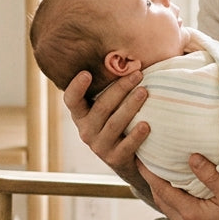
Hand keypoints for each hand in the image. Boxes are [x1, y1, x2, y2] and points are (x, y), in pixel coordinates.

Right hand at [63, 70, 149, 189]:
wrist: (129, 160)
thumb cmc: (121, 122)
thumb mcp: (110, 106)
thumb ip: (112, 87)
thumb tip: (130, 58)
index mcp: (82, 114)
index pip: (71, 100)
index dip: (76, 87)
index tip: (87, 73)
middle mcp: (86, 130)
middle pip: (101, 107)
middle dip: (120, 88)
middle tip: (138, 74)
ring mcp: (99, 146)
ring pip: (115, 123)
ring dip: (130, 106)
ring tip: (145, 92)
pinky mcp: (115, 159)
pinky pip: (126, 145)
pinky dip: (136, 135)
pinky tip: (146, 124)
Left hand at [138, 153, 218, 219]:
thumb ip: (210, 175)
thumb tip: (192, 157)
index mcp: (191, 214)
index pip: (162, 190)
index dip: (150, 174)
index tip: (141, 161)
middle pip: (162, 202)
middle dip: (153, 183)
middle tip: (149, 166)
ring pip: (170, 213)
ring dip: (164, 197)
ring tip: (163, 180)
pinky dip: (175, 209)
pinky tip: (182, 202)